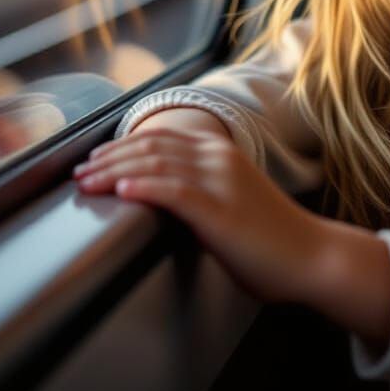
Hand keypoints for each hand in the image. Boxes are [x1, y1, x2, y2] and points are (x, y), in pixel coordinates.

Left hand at [73, 128, 323, 303]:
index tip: (95, 159)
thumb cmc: (271, 235)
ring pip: (157, 165)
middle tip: (80, 171)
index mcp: (222, 151)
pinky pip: (175, 191)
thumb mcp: (232, 198)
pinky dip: (144, 187)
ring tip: (88, 182)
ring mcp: (220, 181)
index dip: (122, 146)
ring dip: (115, 172)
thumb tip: (161, 195)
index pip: (161, 138)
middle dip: (110, 157)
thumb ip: (201, 188)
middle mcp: (219, 157)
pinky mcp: (220, 209)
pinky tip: (122, 192)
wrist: (309, 253)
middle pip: (152, 146)